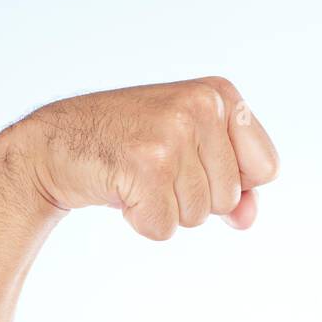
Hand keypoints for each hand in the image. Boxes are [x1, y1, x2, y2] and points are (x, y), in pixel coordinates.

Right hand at [0, 77, 279, 237]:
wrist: (54, 144)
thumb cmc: (128, 149)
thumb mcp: (188, 153)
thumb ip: (232, 184)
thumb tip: (248, 218)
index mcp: (221, 94)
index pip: (267, 170)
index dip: (233, 184)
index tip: (194, 165)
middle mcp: (202, 106)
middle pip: (230, 199)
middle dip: (192, 199)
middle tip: (154, 170)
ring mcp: (174, 134)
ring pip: (198, 217)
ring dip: (164, 209)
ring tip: (136, 177)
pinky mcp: (146, 165)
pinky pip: (164, 227)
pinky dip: (140, 221)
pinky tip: (119, 189)